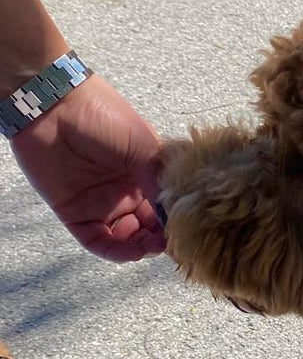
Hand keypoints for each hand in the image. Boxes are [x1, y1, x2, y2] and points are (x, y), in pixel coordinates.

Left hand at [11, 75, 164, 262]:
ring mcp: (100, 203)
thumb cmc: (104, 116)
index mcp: (144, 173)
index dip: (177, 219)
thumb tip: (178, 213)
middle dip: (162, 237)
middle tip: (174, 241)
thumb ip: (160, 182)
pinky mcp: (75, 214)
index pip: (166, 205)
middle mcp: (125, 191)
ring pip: (126, 238)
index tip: (192, 228)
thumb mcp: (144, 146)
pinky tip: (133, 251)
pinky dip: (117, 252)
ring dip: (142, 246)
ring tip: (153, 245)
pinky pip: (98, 242)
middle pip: (149, 226)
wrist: (55, 106)